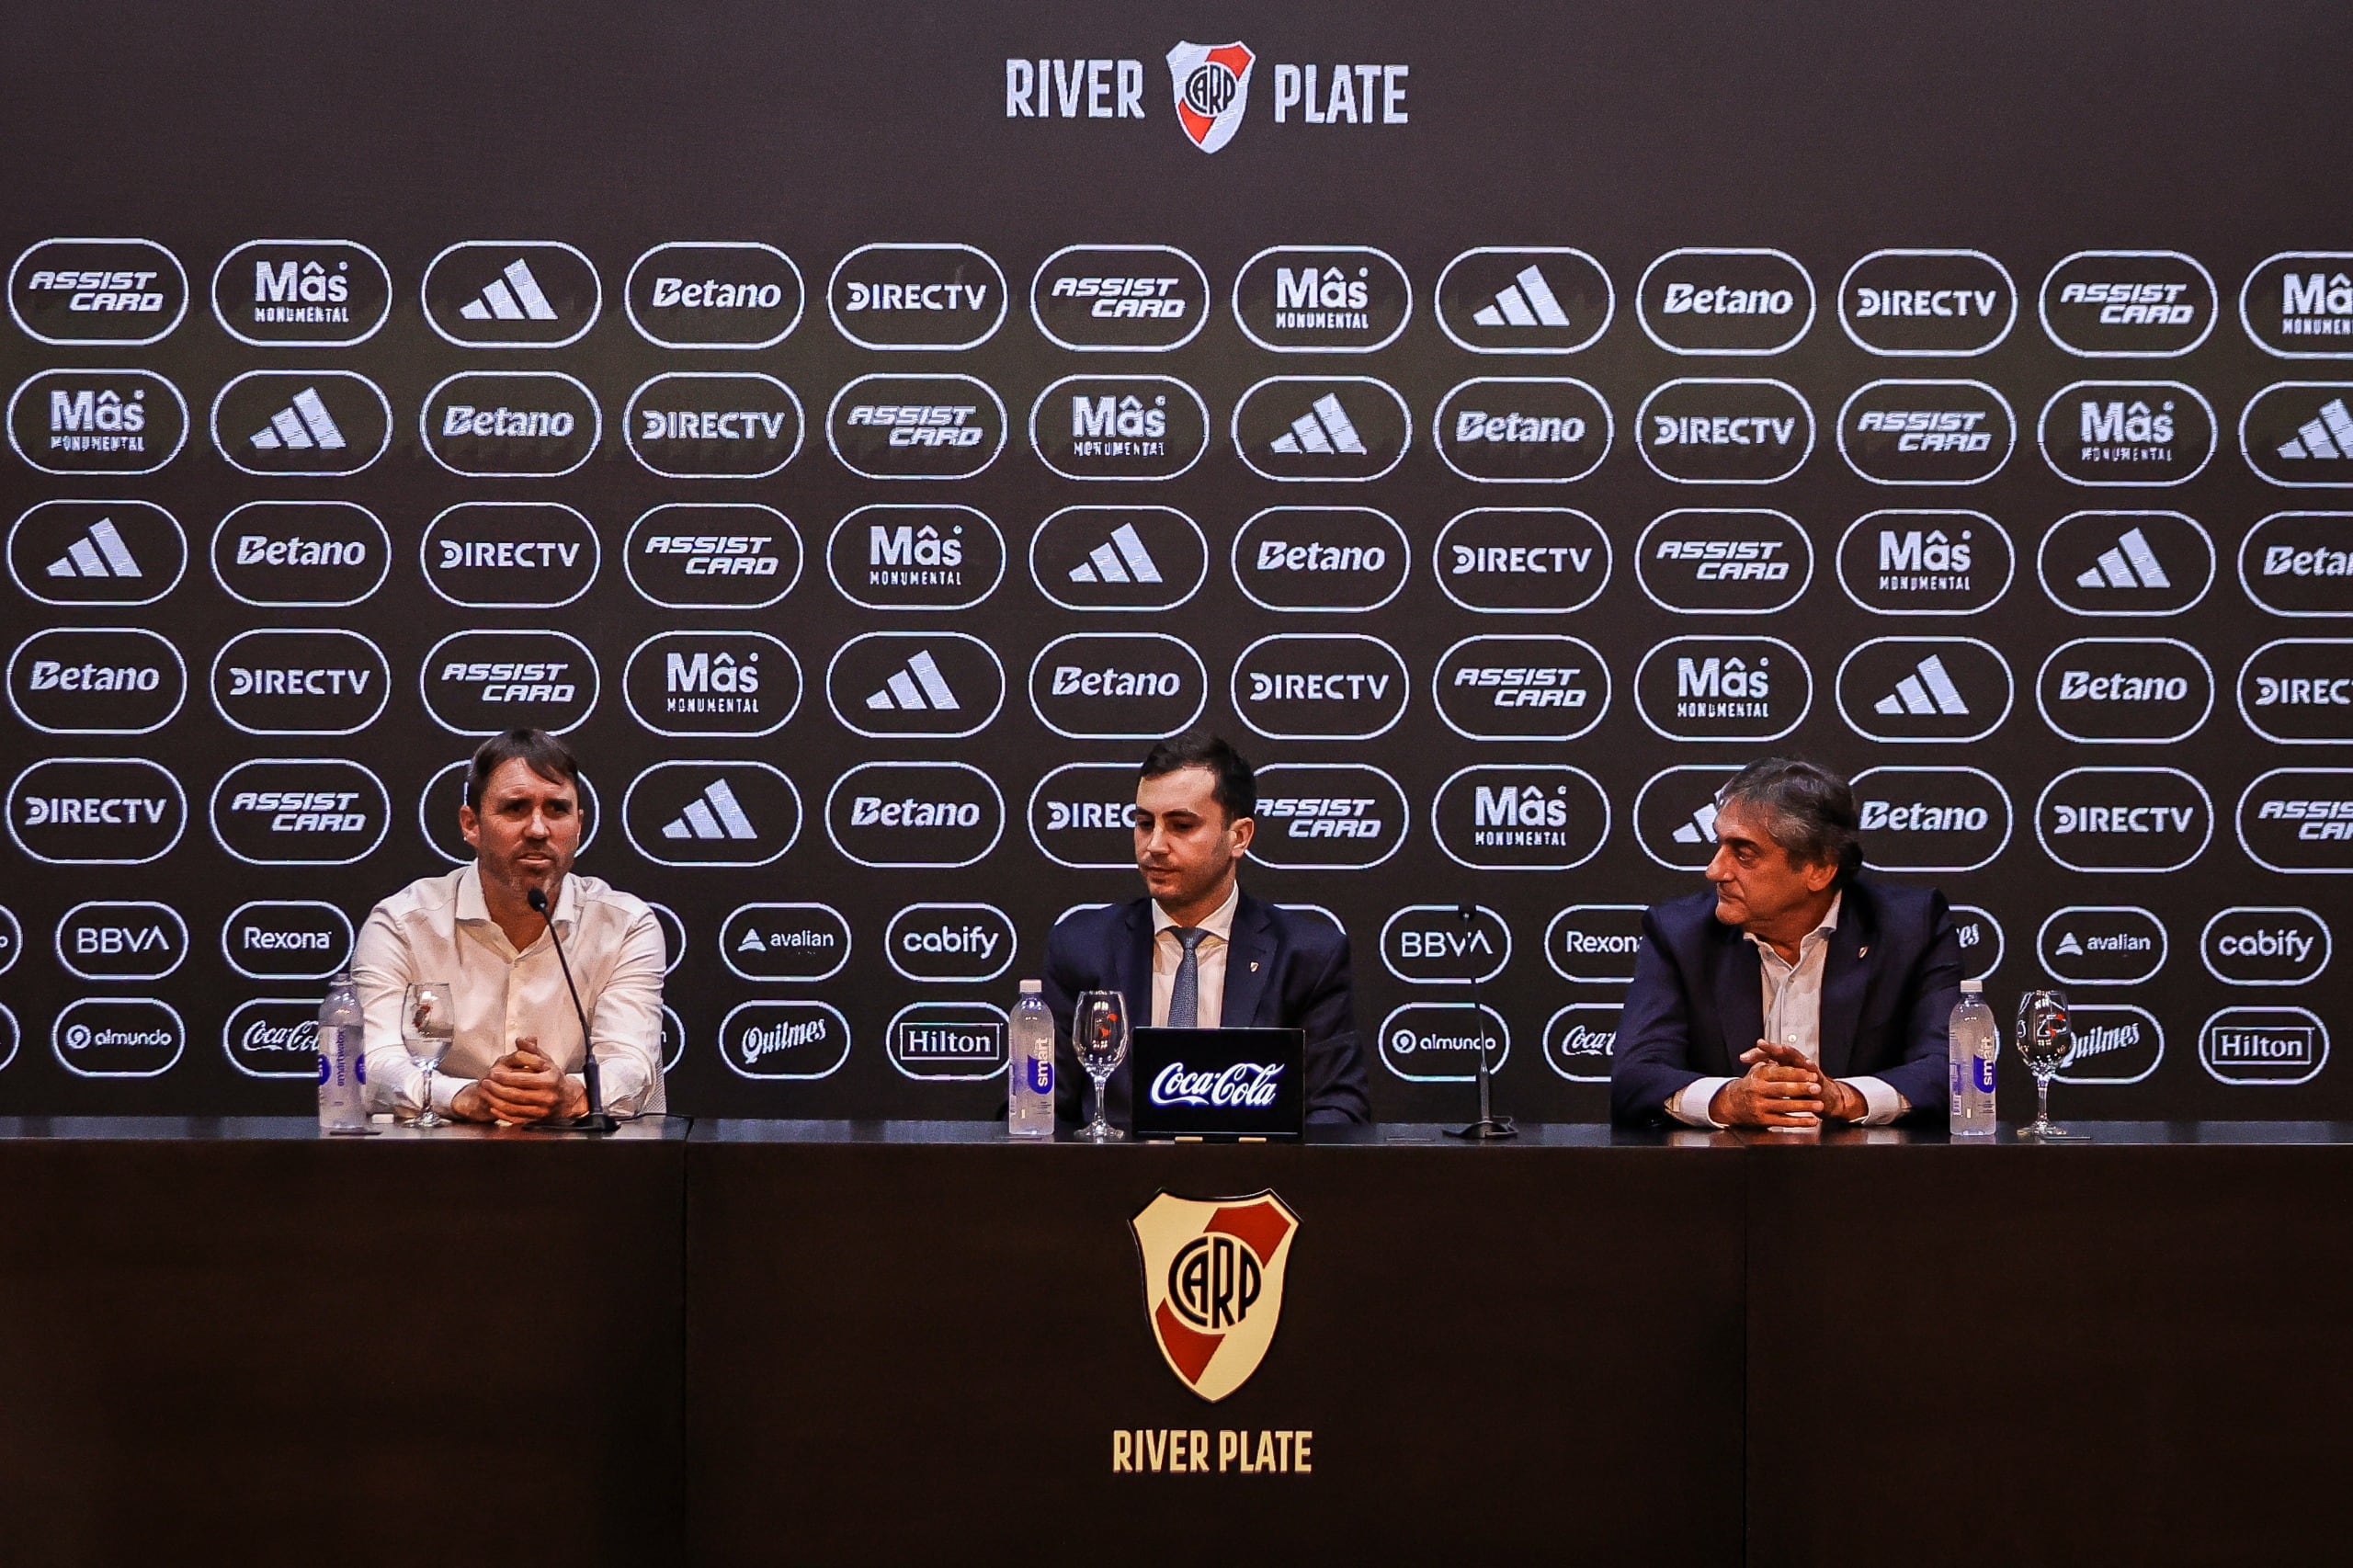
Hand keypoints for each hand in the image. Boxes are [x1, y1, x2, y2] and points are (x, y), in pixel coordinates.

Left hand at [465, 1037, 569, 1123]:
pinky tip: (494, 1106)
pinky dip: (503, 1113)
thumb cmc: (555, 1078)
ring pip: (514, 1107)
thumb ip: (532, 1051)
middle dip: (497, 1088)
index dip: (506, 1076)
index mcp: (550, 1079)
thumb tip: (520, 1041)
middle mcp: (548, 1095)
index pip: (524, 1077)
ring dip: (496, 1100)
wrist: (568, 1098)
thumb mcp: (546, 1061)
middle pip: (517, 1093)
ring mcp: (543, 1109)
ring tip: (486, 1092)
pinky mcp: (537, 1118)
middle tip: (486, 1082)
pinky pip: (517, 1118)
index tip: (493, 1072)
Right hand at [1707, 1042, 1826, 1128]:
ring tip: (1819, 1105)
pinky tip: (1812, 1120)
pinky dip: (1800, 1121)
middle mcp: (1757, 1090)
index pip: (1780, 1073)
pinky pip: (1784, 1121)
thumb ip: (1773, 1062)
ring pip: (1785, 1106)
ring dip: (1804, 1106)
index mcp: (1758, 1075)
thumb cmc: (1750, 1085)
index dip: (1798, 1074)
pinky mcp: (1763, 1120)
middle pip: (1783, 1089)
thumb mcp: (1757, 1070)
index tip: (1812, 1074)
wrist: (1731, 1104)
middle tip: (1817, 1088)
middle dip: (1802, 1088)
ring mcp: (1759, 1106)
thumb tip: (1790, 1055)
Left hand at [1740, 1040, 1868, 1122]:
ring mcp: (1808, 1068)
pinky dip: (1811, 1067)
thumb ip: (1766, 1073)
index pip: (1769, 1056)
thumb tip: (1745, 1065)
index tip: (1743, 1058)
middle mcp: (1796, 1063)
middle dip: (1771, 1048)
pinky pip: (1815, 1070)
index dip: (1757, 1055)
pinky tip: (1808, 1063)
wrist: (1825, 1098)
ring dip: (1790, 1053)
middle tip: (1761, 1044)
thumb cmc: (1801, 1088)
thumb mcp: (1782, 1082)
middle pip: (1782, 1053)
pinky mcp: (1819, 1077)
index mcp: (1785, 1063)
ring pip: (1798, 1058)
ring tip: (1782, 1049)